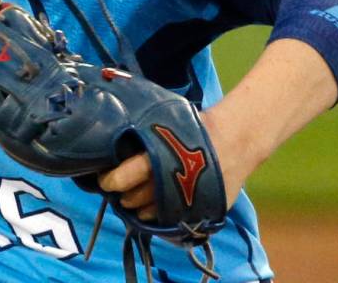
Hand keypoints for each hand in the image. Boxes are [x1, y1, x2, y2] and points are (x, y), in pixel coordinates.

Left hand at [97, 109, 247, 220]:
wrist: (234, 140)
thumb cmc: (194, 125)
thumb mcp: (164, 118)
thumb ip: (140, 127)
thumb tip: (110, 115)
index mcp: (157, 156)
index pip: (124, 177)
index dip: (109, 180)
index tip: (103, 178)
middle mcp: (167, 182)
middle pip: (133, 197)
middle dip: (121, 194)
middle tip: (115, 186)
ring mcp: (183, 200)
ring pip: (147, 212)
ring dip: (136, 206)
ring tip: (131, 196)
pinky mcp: (196, 212)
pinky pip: (167, 221)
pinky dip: (155, 215)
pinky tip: (150, 207)